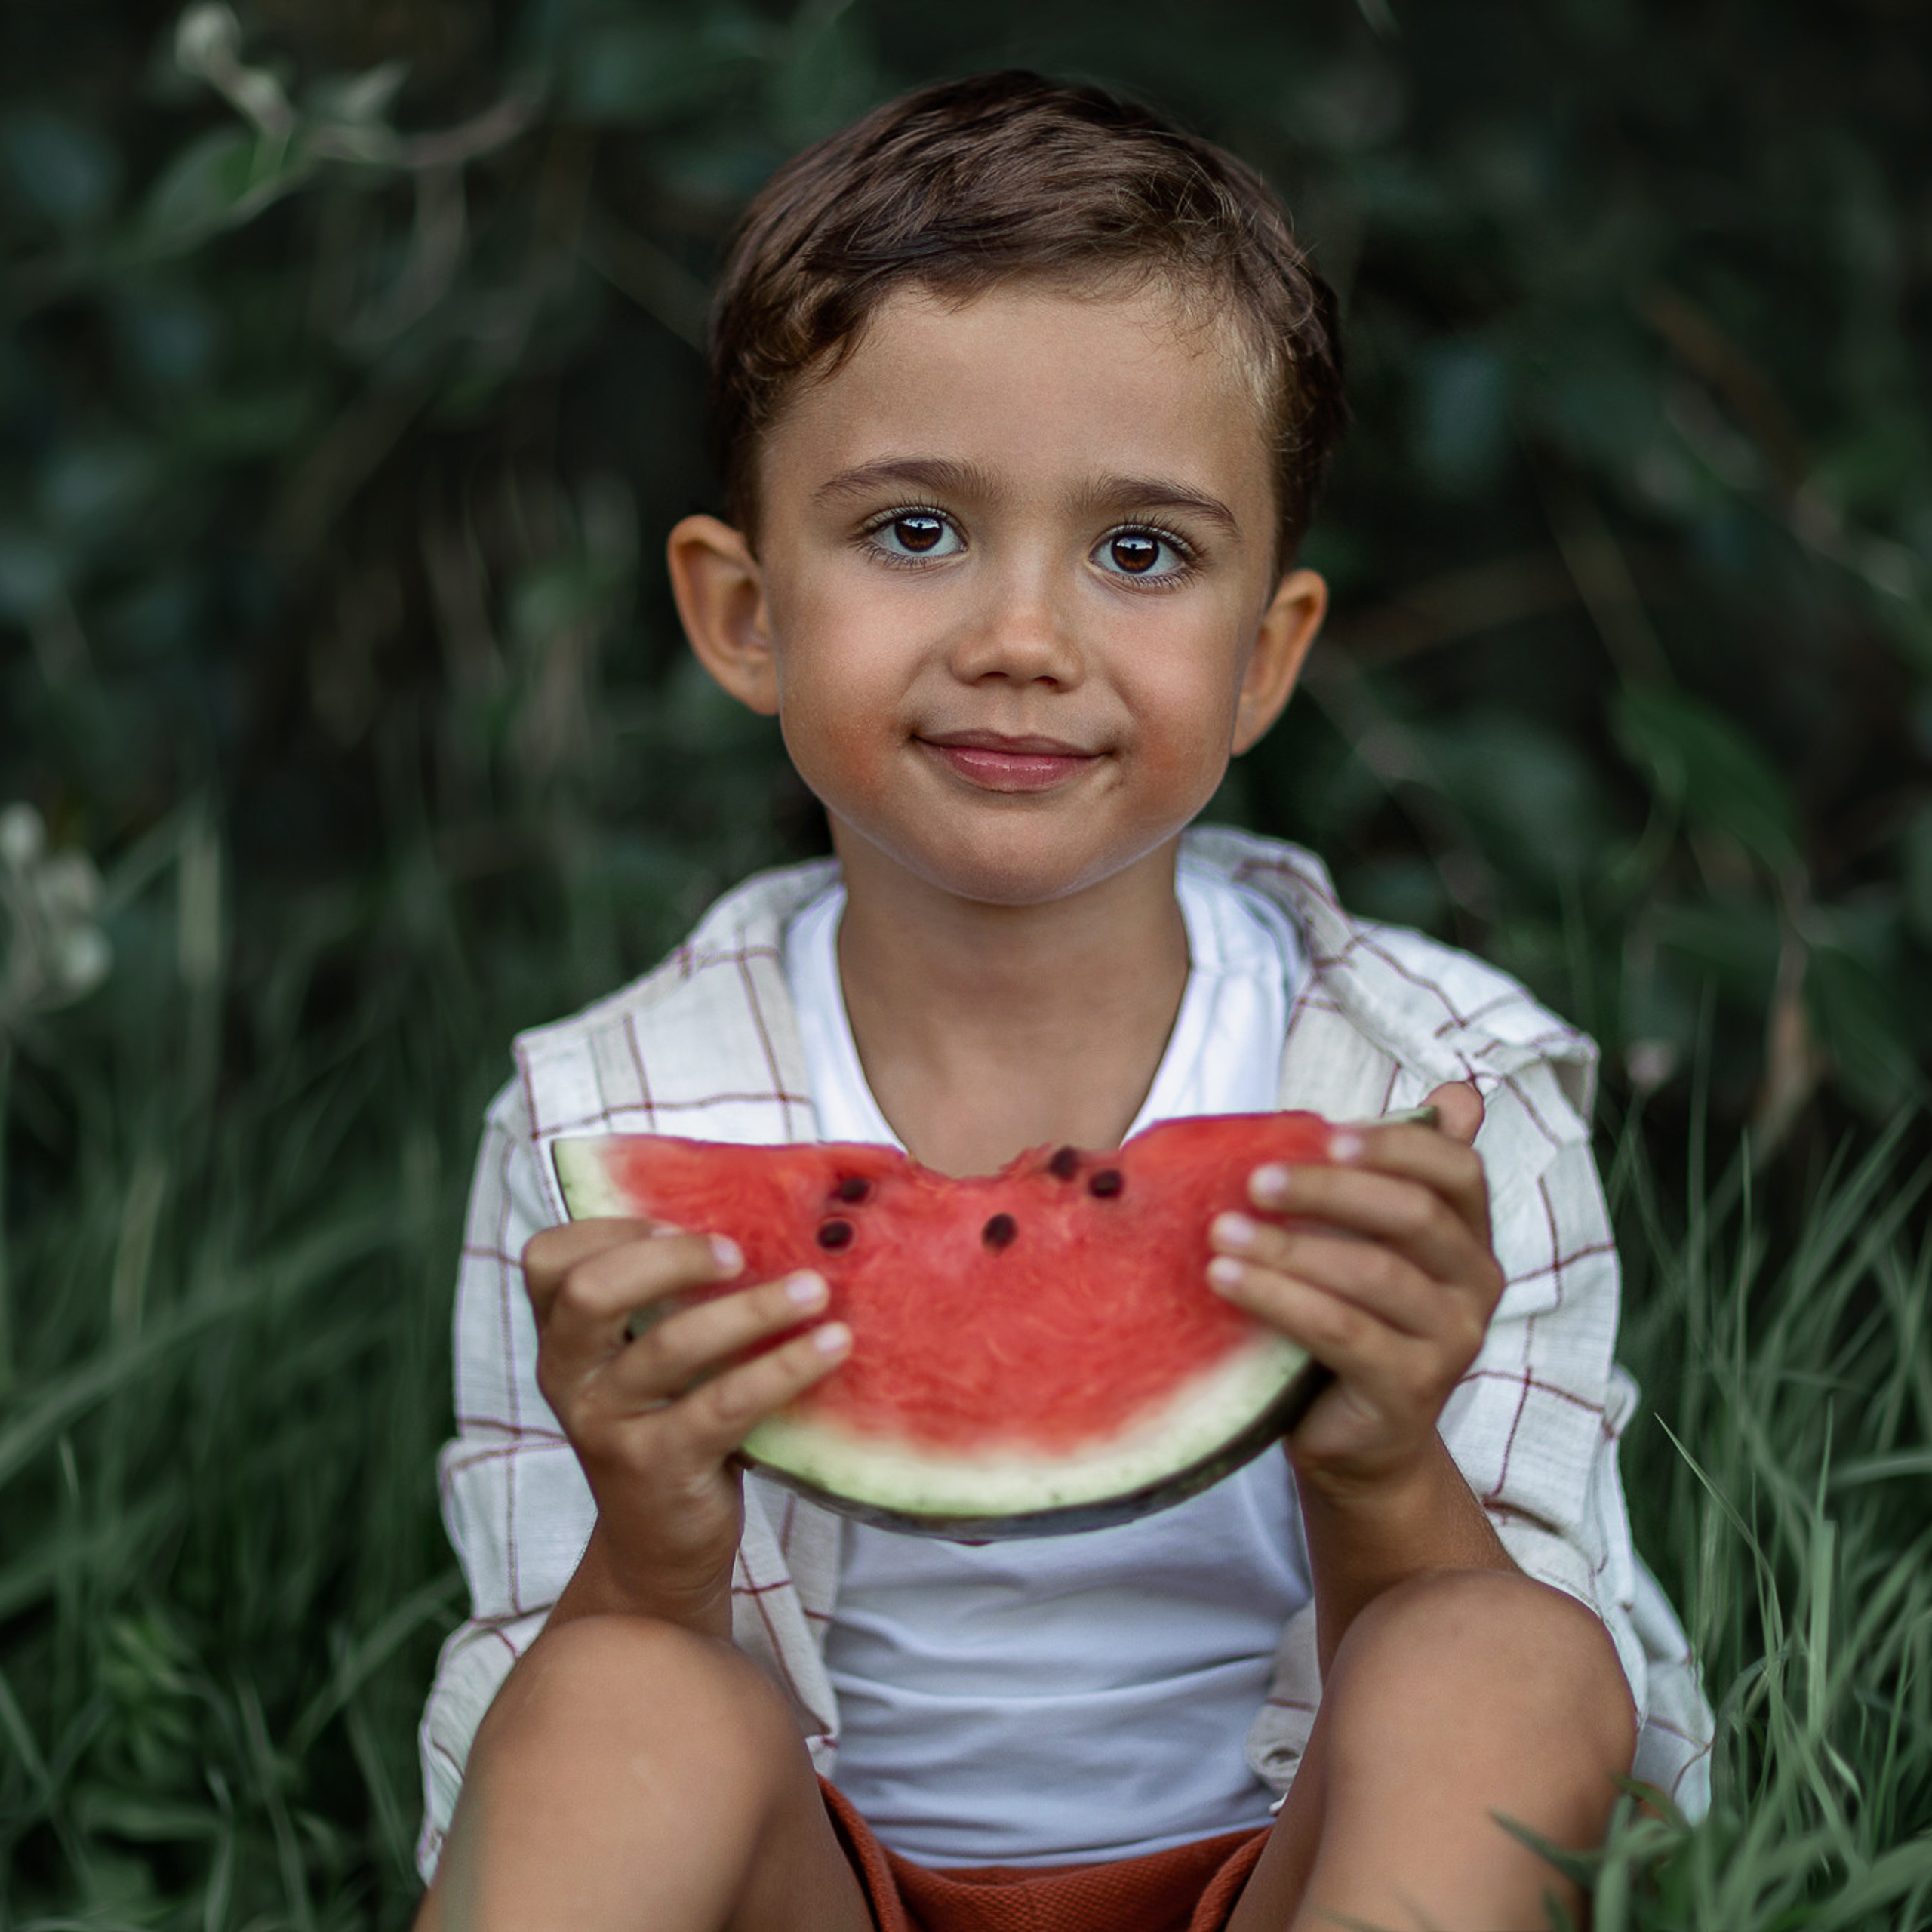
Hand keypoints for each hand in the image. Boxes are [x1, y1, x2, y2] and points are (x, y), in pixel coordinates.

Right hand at [523, 1219, 851, 1629]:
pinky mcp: (655, 1467)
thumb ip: (672, 1302)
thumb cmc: (673, 1427)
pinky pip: (724, 1405)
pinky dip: (783, 1368)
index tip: (677, 1222)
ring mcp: (606, 1425)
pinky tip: (832, 1346)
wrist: (659, 1549)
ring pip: (669, 1346)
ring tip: (815, 1291)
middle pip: (590, 1291)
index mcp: (563, 1338)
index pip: (548, 1259)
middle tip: (740, 1253)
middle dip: (671, 1259)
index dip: (610, 1228)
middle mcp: (568, 1377)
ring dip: (751, 1310)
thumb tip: (773, 1219)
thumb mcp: (654, 1362)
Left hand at [1205, 1082, 1502, 1500]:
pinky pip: (1341, 1331)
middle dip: (1329, 1189)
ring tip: (1220, 1230)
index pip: (1459, 1169)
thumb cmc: (1351, 1320)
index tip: (1325, 1132)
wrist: (1353, 1440)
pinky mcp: (1411, 1389)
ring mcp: (1452, 1342)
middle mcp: (1477, 1287)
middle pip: (1414, 1215)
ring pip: (1372, 1274)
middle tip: (1254, 1180)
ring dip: (1288, 1245)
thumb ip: (1389, 1175)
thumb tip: (1454, 1092)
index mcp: (1470, 1238)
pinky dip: (1278, 1298)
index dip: (1398, 1144)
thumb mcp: (1367, 1242)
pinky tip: (1225, 1278)